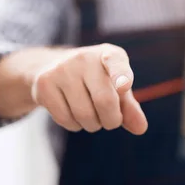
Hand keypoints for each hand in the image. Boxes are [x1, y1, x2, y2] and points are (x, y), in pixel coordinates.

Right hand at [30, 43, 147, 134]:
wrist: (56, 68)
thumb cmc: (97, 81)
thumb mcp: (116, 88)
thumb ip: (130, 108)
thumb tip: (141, 129)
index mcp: (109, 55)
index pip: (116, 63)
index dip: (121, 76)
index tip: (124, 86)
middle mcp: (85, 57)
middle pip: (104, 101)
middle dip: (111, 120)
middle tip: (110, 120)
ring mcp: (62, 69)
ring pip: (84, 115)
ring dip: (93, 125)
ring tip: (91, 114)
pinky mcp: (44, 83)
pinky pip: (65, 119)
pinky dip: (74, 125)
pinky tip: (73, 113)